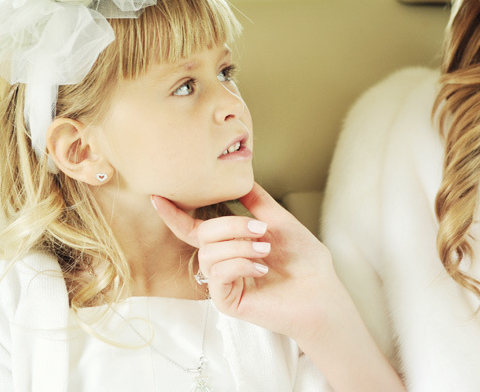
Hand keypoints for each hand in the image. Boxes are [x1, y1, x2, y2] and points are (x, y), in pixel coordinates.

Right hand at [151, 183, 342, 343]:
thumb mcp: (278, 221)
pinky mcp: (227, 301)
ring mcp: (222, 284)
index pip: (194, 228)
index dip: (175, 214)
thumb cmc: (305, 260)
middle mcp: (222, 263)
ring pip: (208, 254)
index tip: (158, 197)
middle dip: (231, 225)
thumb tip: (240, 178)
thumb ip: (256, 201)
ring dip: (239, 245)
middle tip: (262, 231)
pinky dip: (240, 264)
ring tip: (266, 250)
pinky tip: (261, 267)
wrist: (321, 290)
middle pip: (202, 235)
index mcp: (230, 244)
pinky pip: (217, 274)